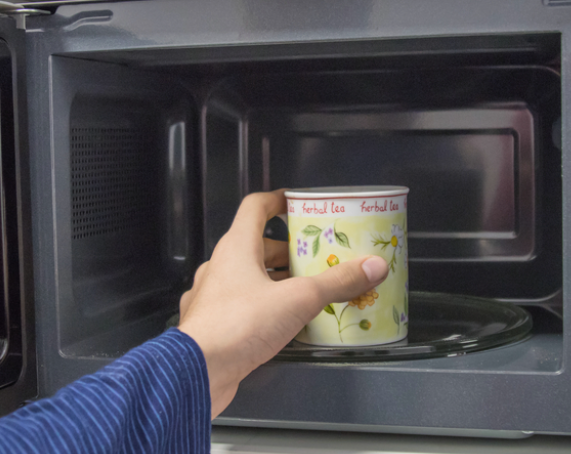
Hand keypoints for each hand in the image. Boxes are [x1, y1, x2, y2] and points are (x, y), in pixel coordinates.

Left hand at [178, 189, 388, 417]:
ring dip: (274, 282)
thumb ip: (336, 282)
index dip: (277, 201)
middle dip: (286, 252)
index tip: (296, 204)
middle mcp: (219, 267)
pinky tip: (280, 326)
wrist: (197, 371)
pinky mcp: (211, 326)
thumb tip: (373, 266)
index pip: (255, 207)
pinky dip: (261, 310)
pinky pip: (239, 308)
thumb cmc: (240, 324)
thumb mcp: (299, 299)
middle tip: (315, 260)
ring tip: (305, 294)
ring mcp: (211, 297)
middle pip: (255, 247)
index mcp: (236, 247)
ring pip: (247, 279)